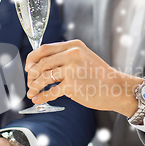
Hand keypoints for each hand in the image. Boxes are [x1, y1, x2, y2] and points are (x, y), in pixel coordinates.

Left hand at [25, 40, 142, 116]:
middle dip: (32, 75)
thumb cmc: (99, 75)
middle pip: (41, 64)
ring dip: (34, 86)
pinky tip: (38, 100)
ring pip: (44, 77)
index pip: (44, 49)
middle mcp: (72, 55)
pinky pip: (51, 91)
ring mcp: (72, 70)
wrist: (116, 88)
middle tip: (30, 83)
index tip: (28, 67)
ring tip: (31, 92)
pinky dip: (41, 96)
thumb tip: (41, 64)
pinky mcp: (72, 85)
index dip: (32, 59)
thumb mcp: (84, 57)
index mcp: (73, 46)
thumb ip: (65, 57)